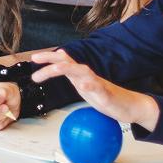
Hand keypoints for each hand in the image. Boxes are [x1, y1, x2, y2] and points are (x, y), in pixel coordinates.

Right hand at [0, 82, 20, 130]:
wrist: (8, 100)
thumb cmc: (5, 93)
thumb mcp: (8, 89)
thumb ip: (2, 92)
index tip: (5, 106)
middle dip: (0, 113)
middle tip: (7, 108)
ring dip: (1, 117)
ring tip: (4, 110)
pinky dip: (1, 122)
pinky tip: (2, 115)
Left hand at [28, 50, 158, 128]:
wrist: (129, 105)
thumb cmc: (106, 96)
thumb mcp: (83, 84)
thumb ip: (72, 75)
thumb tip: (59, 62)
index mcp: (79, 75)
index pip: (62, 61)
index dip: (48, 57)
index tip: (33, 58)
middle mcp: (86, 75)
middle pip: (66, 62)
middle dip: (50, 59)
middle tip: (35, 59)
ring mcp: (97, 83)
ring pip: (80, 71)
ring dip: (65, 69)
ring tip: (52, 69)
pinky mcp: (106, 94)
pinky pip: (98, 88)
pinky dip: (90, 85)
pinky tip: (83, 85)